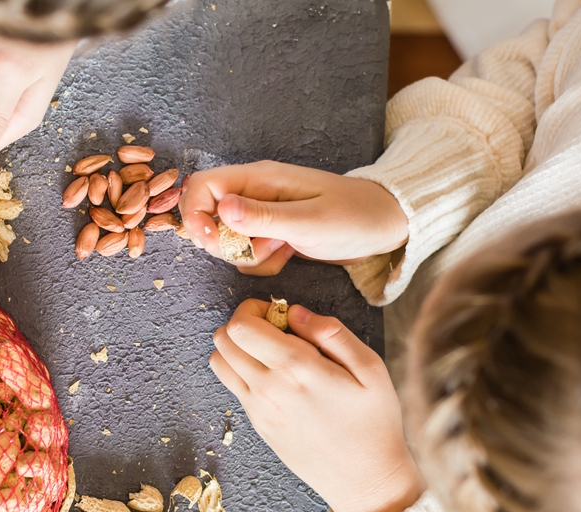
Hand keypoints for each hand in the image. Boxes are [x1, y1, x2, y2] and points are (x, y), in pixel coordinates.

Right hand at [179, 161, 408, 275]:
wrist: (386, 226)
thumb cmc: (354, 217)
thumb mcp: (310, 221)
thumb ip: (264, 217)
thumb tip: (221, 208)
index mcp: (259, 178)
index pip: (202, 186)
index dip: (195, 215)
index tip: (213, 241)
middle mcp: (253, 193)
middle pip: (206, 216)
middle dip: (222, 243)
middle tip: (256, 250)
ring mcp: (260, 215)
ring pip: (226, 240)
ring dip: (246, 256)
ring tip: (282, 250)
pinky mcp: (269, 233)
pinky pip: (246, 254)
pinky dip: (261, 263)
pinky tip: (288, 255)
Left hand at [210, 299, 423, 511]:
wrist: (363, 479)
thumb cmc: (372, 422)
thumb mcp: (370, 368)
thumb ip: (331, 332)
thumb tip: (295, 312)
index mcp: (296, 368)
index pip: (241, 326)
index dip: (253, 309)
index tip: (277, 313)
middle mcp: (268, 388)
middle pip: (223, 340)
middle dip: (242, 324)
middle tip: (273, 329)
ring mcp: (258, 409)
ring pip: (219, 362)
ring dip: (236, 348)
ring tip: (269, 351)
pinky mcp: (257, 424)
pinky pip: (232, 386)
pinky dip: (242, 371)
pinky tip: (275, 377)